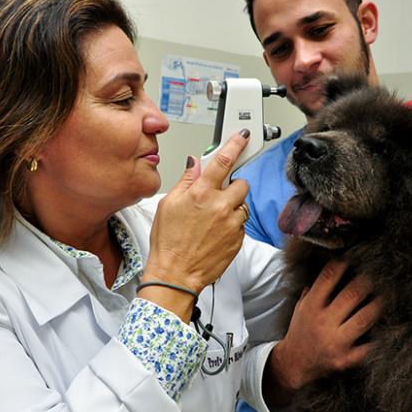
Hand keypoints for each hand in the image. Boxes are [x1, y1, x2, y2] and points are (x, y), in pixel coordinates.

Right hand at [141, 130, 250, 319]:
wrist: (175, 275)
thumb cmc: (168, 242)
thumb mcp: (168, 204)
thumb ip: (186, 181)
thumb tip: (196, 164)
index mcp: (201, 193)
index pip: (224, 160)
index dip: (236, 145)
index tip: (243, 137)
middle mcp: (220, 206)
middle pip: (241, 183)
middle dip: (232, 185)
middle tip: (218, 195)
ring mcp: (232, 224)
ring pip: (243, 205)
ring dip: (232, 207)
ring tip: (212, 219)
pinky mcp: (238, 240)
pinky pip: (241, 224)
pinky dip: (231, 225)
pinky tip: (215, 233)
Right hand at [265, 260, 381, 404]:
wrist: (294, 364)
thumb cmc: (301, 331)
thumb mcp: (301, 308)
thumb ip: (313, 290)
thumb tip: (331, 268)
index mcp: (311, 307)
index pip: (328, 278)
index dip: (341, 265)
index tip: (352, 258)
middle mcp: (323, 323)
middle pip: (352, 295)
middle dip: (367, 281)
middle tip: (378, 272)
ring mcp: (336, 342)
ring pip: (364, 318)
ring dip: (378, 304)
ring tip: (388, 294)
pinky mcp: (346, 359)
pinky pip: (369, 347)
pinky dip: (381, 337)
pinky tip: (391, 327)